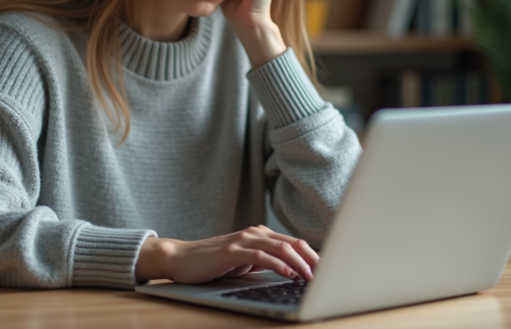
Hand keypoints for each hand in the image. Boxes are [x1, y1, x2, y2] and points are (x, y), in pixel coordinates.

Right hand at [135, 225, 318, 284]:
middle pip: (293, 242)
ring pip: (280, 247)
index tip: (328, 271)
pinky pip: (261, 256)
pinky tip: (288, 273)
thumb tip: (292, 272)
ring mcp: (243, 240)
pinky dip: (278, 264)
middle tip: (327, 274)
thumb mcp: (244, 263)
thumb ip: (265, 262)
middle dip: (313, 258)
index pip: (294, 243)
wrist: (182, 259)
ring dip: (299, 262)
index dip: (313, 256)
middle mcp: (254, 233)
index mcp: (260, 235)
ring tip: (312, 276)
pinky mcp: (232, 251)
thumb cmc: (213, 263)